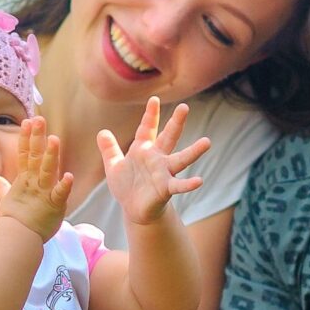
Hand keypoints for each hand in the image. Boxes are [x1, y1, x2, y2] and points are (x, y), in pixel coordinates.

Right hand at [0, 115, 72, 239]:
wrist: (16, 239)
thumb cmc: (13, 221)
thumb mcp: (6, 201)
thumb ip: (2, 189)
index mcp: (24, 181)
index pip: (25, 155)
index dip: (26, 138)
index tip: (27, 121)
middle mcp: (33, 183)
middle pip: (35, 156)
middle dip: (37, 137)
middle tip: (39, 119)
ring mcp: (43, 193)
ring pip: (47, 171)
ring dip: (51, 155)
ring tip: (54, 139)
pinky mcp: (53, 206)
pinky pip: (59, 195)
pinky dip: (64, 186)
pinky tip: (69, 176)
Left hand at [97, 97, 208, 225]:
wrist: (134, 210)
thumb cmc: (127, 187)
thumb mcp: (114, 166)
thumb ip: (109, 149)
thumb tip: (102, 132)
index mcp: (144, 150)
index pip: (147, 129)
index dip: (150, 115)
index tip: (154, 99)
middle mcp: (157, 158)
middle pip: (168, 137)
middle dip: (176, 123)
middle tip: (184, 107)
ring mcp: (164, 173)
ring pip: (181, 159)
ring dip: (194, 151)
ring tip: (207, 142)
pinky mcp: (166, 189)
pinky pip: (179, 185)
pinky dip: (189, 184)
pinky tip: (199, 181)